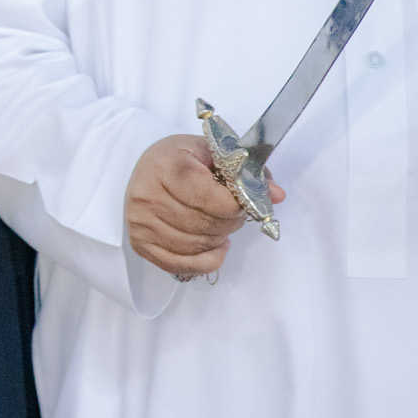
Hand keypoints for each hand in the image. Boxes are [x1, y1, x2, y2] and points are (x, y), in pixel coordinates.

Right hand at [125, 134, 286, 278]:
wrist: (145, 168)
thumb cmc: (180, 159)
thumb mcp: (212, 152)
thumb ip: (246, 172)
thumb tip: (276, 195)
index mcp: (167, 167)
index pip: (214, 200)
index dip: (237, 205)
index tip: (239, 199)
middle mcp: (148, 196)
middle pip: (208, 225)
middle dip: (230, 222)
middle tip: (232, 212)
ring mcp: (142, 223)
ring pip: (198, 245)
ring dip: (220, 239)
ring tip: (220, 225)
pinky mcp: (141, 244)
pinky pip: (183, 265)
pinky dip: (208, 261)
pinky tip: (216, 247)